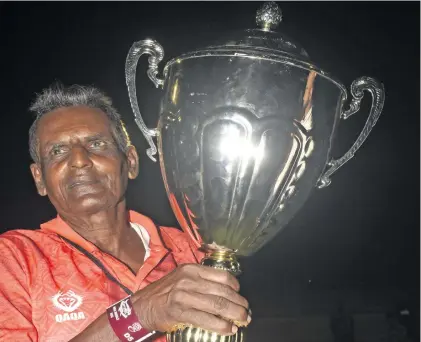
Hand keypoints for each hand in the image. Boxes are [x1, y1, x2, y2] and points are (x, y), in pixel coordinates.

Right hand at [132, 264, 249, 334]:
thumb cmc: (165, 292)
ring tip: (242, 320)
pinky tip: (229, 329)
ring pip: (217, 305)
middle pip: (223, 291)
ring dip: (234, 314)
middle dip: (239, 303)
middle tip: (246, 311)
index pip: (222, 275)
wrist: (142, 306)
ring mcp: (184, 296)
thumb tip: (225, 289)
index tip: (240, 294)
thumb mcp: (182, 277)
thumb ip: (201, 279)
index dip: (236, 286)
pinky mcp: (180, 312)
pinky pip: (206, 320)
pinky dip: (221, 326)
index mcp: (191, 269)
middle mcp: (189, 280)